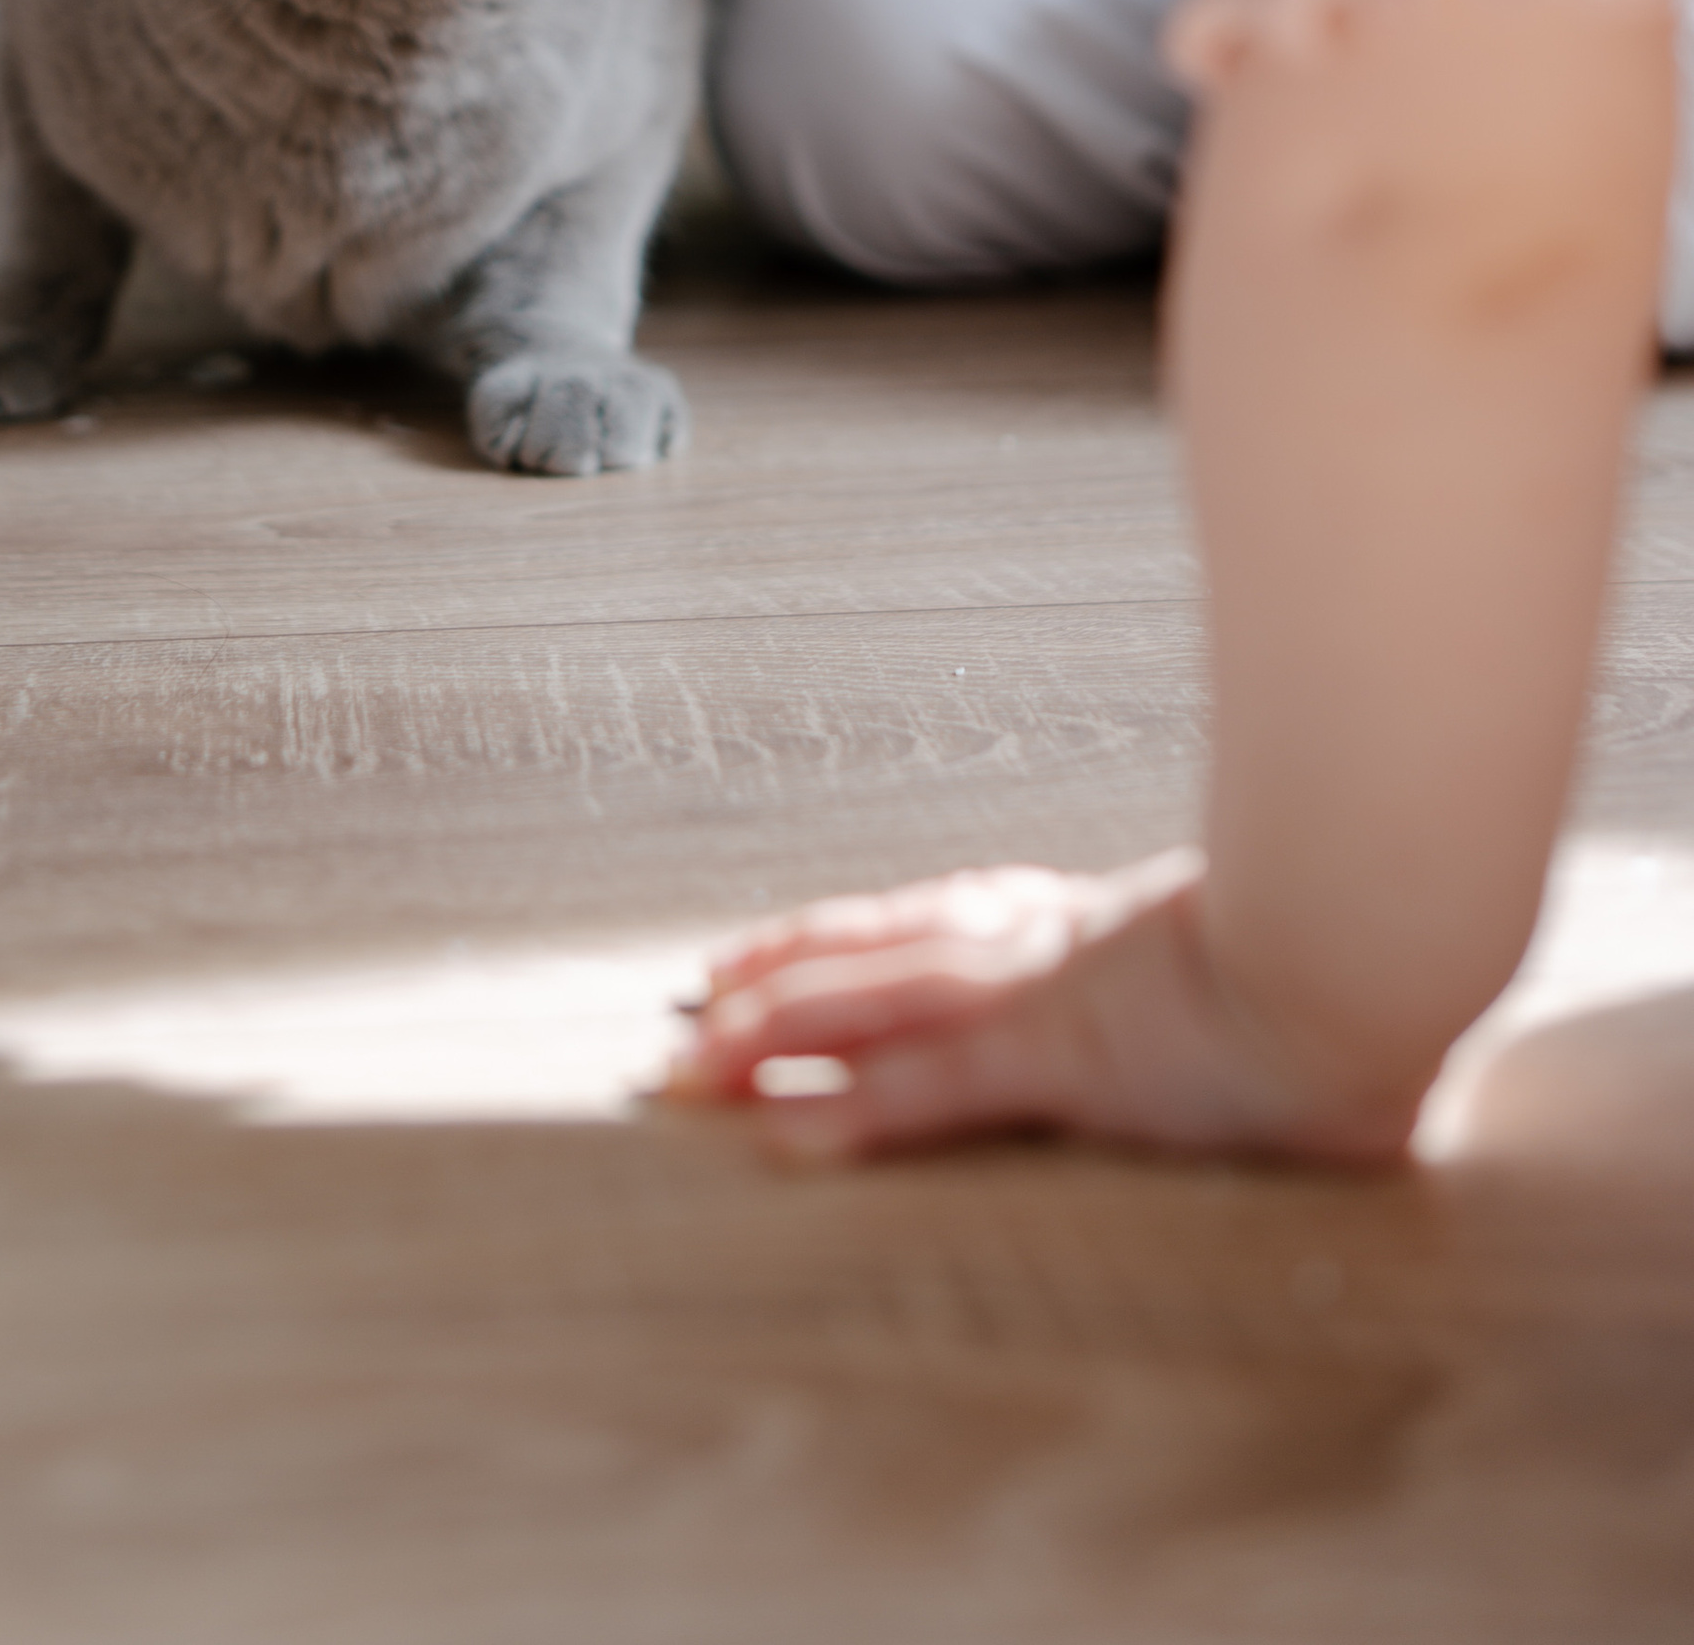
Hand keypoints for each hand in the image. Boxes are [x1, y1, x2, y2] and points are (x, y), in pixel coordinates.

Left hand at [666, 857, 1418, 1165]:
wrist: (1371, 948)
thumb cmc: (1333, 966)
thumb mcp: (1246, 972)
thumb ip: (1200, 984)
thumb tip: (1212, 1016)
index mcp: (1074, 924)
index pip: (925, 925)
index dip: (833, 943)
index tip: (756, 956)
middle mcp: (1037, 943)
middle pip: (873, 952)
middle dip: (772, 983)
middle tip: (684, 1013)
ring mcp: (1043, 994)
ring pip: (873, 1007)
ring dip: (773, 1038)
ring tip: (688, 1068)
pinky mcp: (1061, 1050)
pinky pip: (933, 1086)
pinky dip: (852, 1104)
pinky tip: (780, 1129)